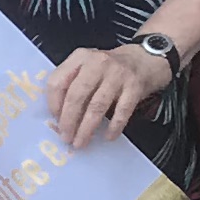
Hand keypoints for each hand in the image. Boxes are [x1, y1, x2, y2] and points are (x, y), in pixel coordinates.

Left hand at [45, 40, 174, 152]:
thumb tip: (59, 118)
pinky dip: (114, 126)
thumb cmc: (110, 68)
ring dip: (87, 128)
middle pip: (76, 95)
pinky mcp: (135, 86)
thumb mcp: (88, 67)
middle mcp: (97, 63)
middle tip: (66, 138)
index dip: (53, 104)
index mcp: (80, 57)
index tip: (54, 121)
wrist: (146, 58)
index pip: (57, 82)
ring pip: (97, 105)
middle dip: (68, 121)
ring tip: (81, 142)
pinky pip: (122, 110)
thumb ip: (73, 84)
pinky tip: (109, 136)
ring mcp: (117, 74)